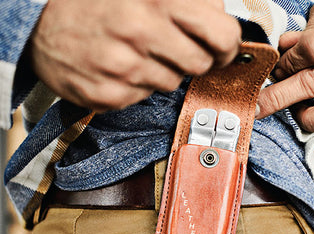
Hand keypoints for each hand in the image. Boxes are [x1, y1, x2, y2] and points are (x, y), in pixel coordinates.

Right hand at [29, 0, 240, 111]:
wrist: (39, 22)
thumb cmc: (97, 4)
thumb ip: (188, 1)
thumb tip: (219, 18)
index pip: (222, 34)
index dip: (227, 45)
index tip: (221, 47)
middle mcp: (140, 32)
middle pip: (200, 64)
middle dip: (194, 58)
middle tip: (177, 49)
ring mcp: (122, 67)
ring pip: (172, 82)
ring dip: (163, 69)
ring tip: (137, 52)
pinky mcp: (108, 94)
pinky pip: (144, 97)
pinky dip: (138, 84)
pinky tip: (120, 67)